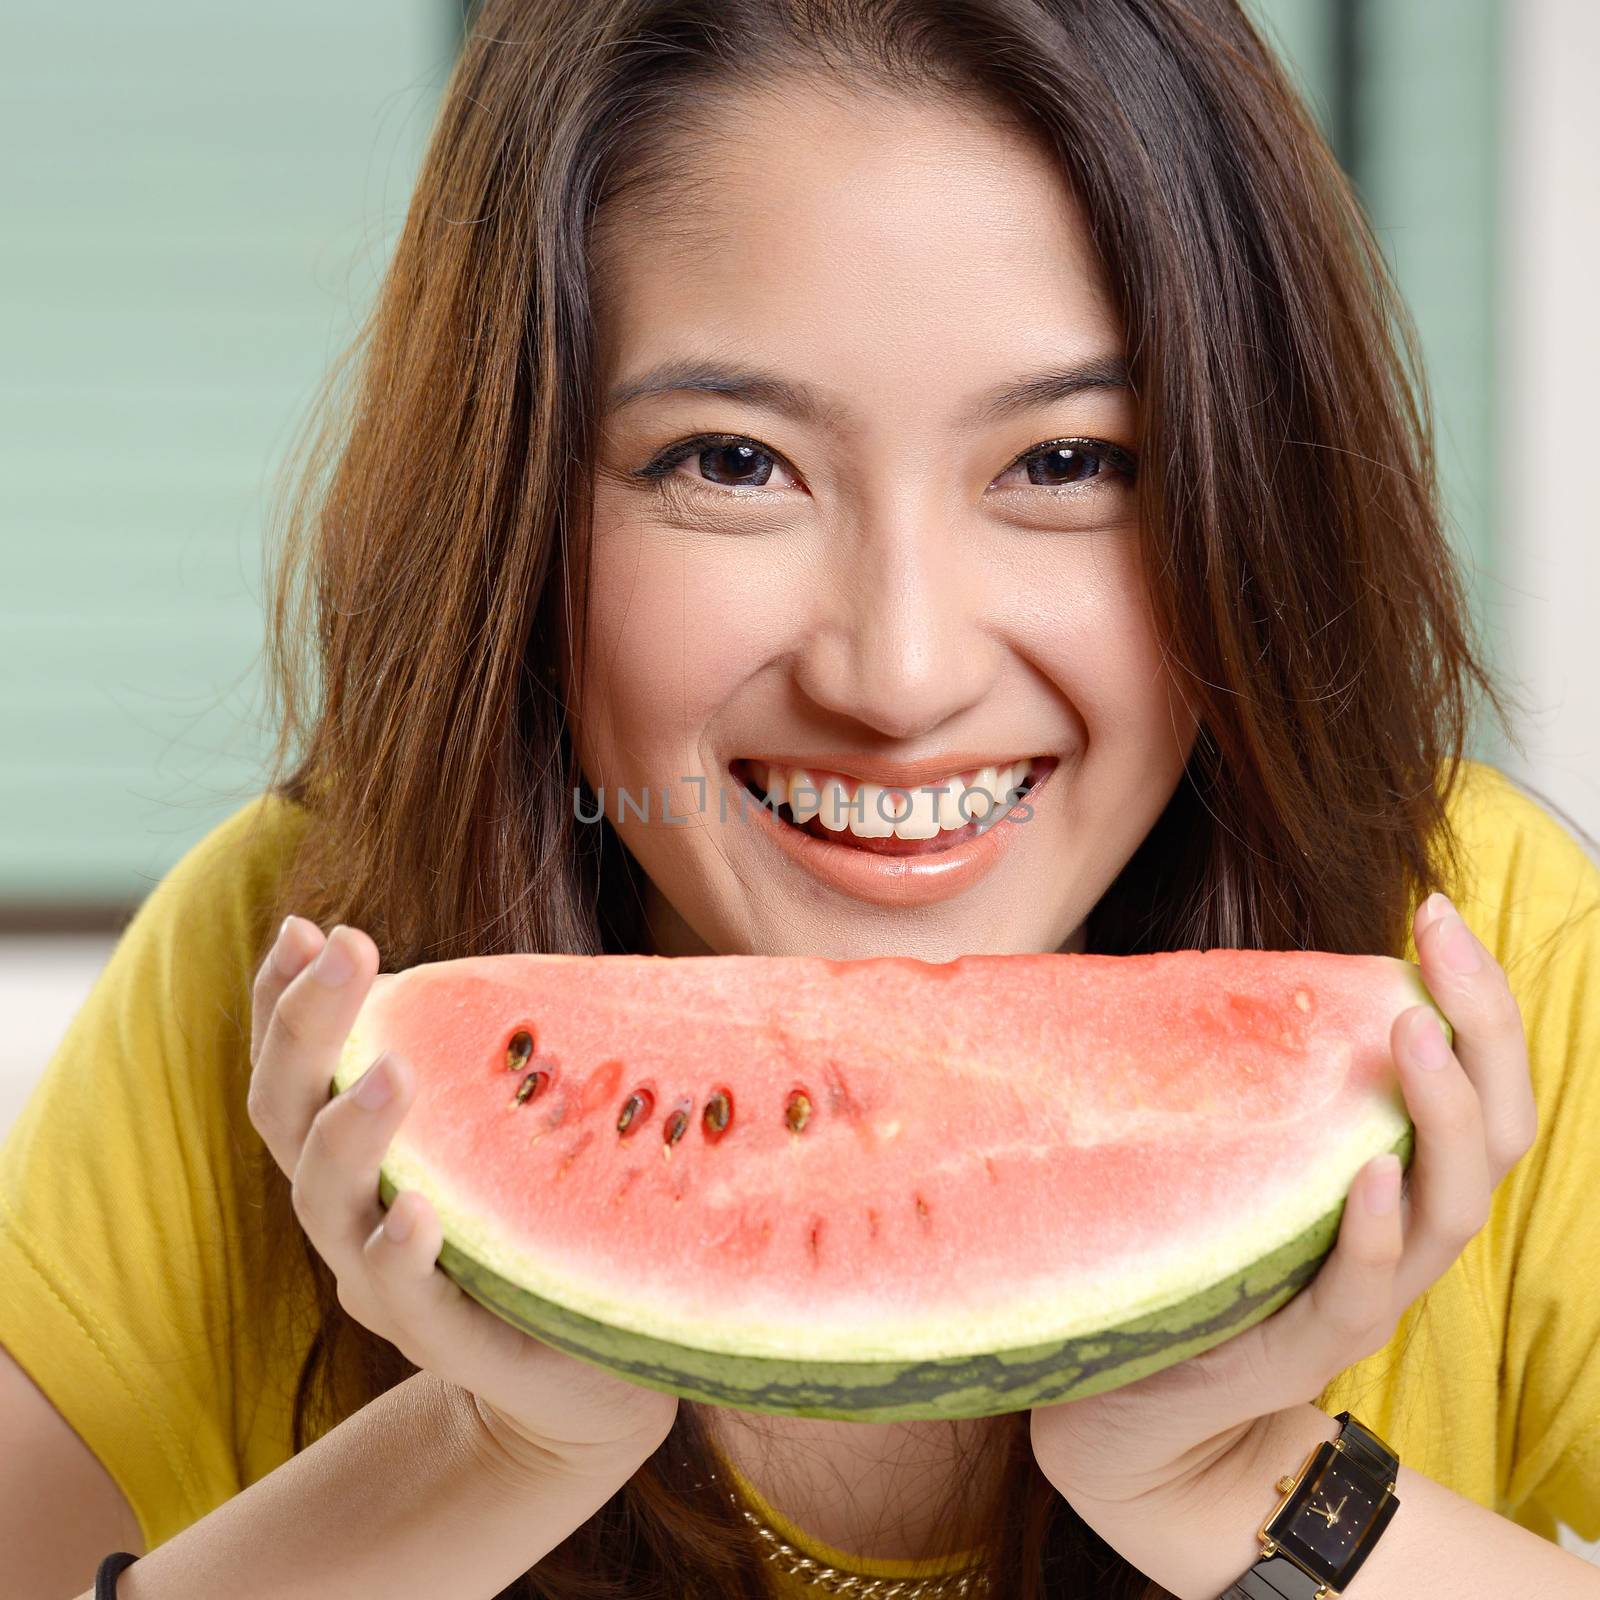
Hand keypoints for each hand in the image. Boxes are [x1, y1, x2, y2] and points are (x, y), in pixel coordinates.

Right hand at [247, 916, 678, 1485]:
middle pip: (287, 1115)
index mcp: (356, 1154)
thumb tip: (512, 959)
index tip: (305, 927)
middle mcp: (349, 1212)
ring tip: (391, 1070)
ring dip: (351, 1129)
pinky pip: (401, 1297)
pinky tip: (416, 1210)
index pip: (293, 1067)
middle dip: (306, 1027)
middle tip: (348, 949)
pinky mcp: (446, 1338)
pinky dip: (398, 1250)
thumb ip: (486, 1058)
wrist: (581, 1373)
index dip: (281, 999)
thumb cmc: (535, 1225)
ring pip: (326, 1204)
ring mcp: (386, 1280)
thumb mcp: (505, 1130)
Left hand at [1029, 891, 1536, 1584]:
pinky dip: (1375, 1230)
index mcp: (1396, 1182)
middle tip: (1446, 941)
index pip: (1476, 1086)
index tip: (1437, 911)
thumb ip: (1257, 1091)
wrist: (1139, 1411)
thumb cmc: (1193, 1265)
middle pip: (1498, 1134)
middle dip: (1485, 1029)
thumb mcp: (1238, 1163)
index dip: (1476, 1001)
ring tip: (1415, 1032)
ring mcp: (1366, 1294)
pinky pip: (1364, 1289)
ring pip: (1454, 1207)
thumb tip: (1229, 976)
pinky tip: (1371, 1172)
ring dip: (1443, 1113)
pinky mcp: (1308, 1342)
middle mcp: (1402, 1235)